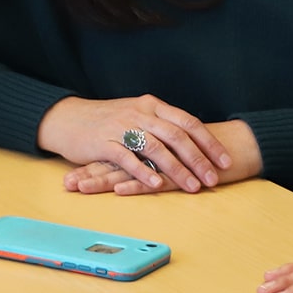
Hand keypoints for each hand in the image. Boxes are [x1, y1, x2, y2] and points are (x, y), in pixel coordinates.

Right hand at [37, 95, 232, 193]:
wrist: (67, 118)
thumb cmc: (105, 120)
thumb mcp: (137, 114)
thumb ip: (161, 124)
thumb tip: (190, 140)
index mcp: (152, 106)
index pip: (188, 122)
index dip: (209, 142)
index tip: (225, 161)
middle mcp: (139, 113)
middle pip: (176, 136)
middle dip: (198, 159)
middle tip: (214, 179)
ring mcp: (121, 127)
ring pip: (156, 148)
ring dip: (177, 169)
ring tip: (193, 187)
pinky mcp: (104, 143)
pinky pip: (127, 158)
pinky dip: (144, 172)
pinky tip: (158, 185)